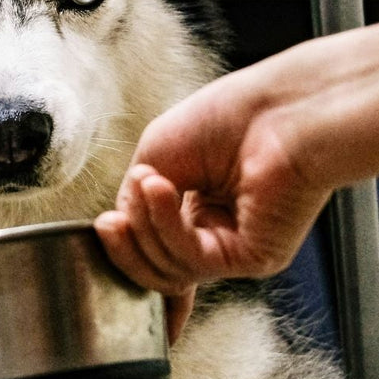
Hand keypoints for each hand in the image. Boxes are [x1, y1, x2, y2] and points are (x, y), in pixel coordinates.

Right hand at [95, 63, 334, 337]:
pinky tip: (160, 190)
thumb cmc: (227, 119)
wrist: (275, 108)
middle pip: (155, 269)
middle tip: (110, 221)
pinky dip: (167, 227)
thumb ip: (134, 204)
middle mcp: (216, 235)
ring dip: (145, 226)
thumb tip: (119, 236)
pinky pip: (193, 260)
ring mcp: (234, 250)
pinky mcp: (252, 258)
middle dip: (126, 247)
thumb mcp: (156, 158)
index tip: (103, 232)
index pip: (155, 251)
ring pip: (169, 269)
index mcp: (196, 210)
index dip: (127, 254)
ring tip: (145, 184)